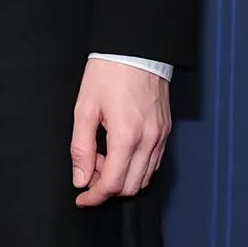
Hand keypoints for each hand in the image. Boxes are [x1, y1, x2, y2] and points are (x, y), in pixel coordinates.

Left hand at [70, 59, 170, 207]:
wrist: (136, 49)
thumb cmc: (108, 74)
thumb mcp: (85, 109)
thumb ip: (81, 148)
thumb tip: (81, 179)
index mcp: (126, 137)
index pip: (112, 184)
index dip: (94, 197)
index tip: (81, 198)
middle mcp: (149, 141)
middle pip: (130, 187)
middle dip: (107, 189)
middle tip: (89, 173)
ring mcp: (161, 137)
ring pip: (144, 178)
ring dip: (122, 179)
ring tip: (103, 159)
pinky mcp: (166, 131)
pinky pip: (154, 163)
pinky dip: (136, 168)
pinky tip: (120, 153)